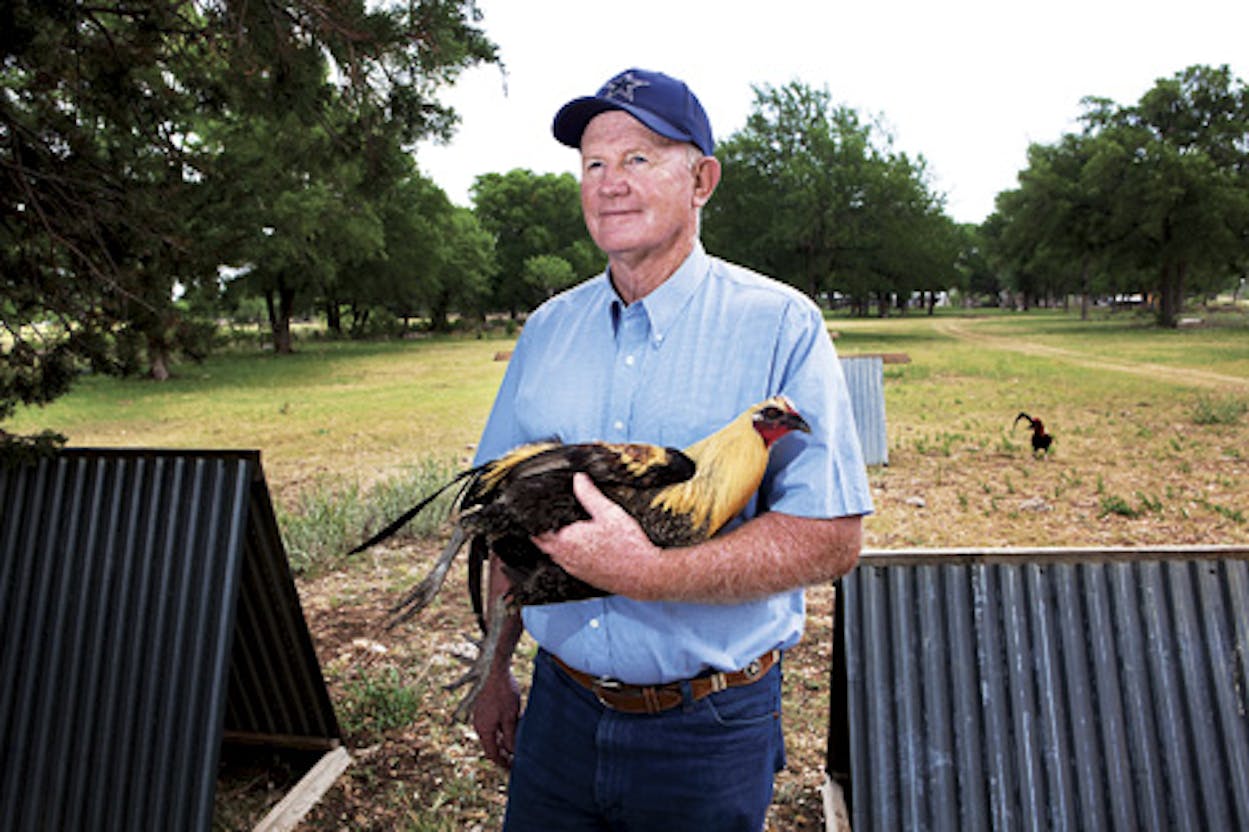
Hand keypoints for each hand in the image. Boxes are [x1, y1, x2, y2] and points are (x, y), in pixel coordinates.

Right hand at [472, 664, 520, 768]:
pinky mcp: (482, 708)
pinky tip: (511, 728)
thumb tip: (513, 753)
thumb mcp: (511, 717)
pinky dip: (500, 730)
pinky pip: (491, 725)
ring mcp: (479, 716)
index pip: (492, 754)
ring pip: (491, 735)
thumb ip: (511, 737)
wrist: (495, 671)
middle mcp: (479, 725)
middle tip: (516, 759)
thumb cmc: (504, 693)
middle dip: (503, 753)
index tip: (512, 768)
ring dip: (502, 741)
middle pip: (490, 745)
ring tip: (516, 743)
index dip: (502, 763)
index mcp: (484, 730)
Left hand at [533, 473, 662, 598]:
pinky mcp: (585, 577)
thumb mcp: (608, 512)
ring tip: (561, 530)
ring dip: (554, 543)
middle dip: (542, 531)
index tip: (535, 510)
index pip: (538, 530)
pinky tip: (580, 547)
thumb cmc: (628, 546)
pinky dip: (567, 554)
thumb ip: (589, 494)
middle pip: (543, 543)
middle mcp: (566, 557)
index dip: (535, 519)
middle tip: (545, 518)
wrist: (644, 574)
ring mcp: (574, 569)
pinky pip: (568, 564)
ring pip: (555, 555)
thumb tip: (578, 479)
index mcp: (566, 540)